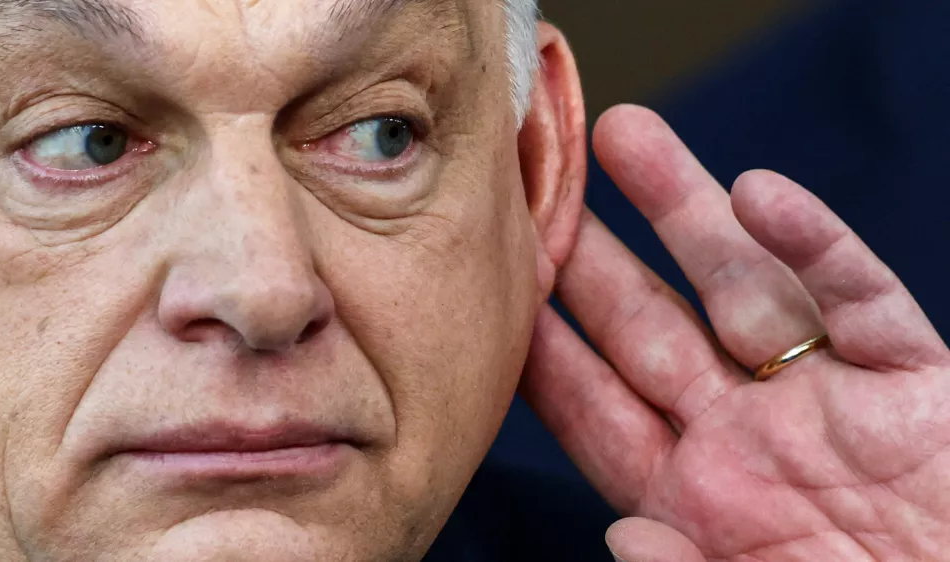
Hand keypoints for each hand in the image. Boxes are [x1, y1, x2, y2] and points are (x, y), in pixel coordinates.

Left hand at [521, 105, 949, 560]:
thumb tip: (623, 540)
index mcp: (697, 498)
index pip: (597, 413)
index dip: (546, 352)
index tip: (495, 291)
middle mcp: (747, 436)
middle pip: (649, 326)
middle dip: (592, 255)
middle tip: (537, 186)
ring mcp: (827, 400)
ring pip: (741, 285)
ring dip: (683, 209)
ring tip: (624, 137)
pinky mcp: (914, 382)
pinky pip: (859, 299)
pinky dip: (814, 245)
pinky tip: (761, 195)